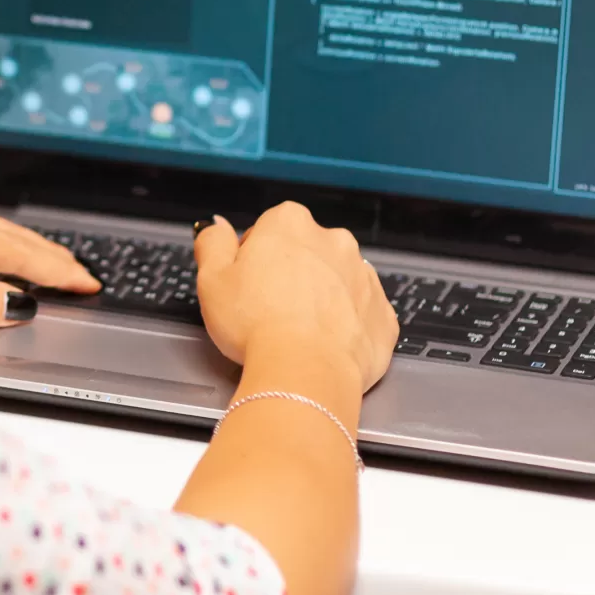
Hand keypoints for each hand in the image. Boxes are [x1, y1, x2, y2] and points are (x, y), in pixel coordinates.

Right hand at [192, 204, 397, 393]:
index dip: (252, 260)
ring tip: (297, 332)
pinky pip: (361, 314)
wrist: (305, 371)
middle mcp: (334, 241)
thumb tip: (216, 226)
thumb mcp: (212, 279)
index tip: (246, 286)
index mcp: (290, 223)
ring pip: (336, 282)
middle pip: (306, 252)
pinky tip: (323, 345)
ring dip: (320, 299)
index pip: (267, 230)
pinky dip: (345, 326)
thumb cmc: (255, 325)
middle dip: (291, 275)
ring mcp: (364, 277)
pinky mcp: (383, 314)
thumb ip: (213, 243)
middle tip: (268, 311)